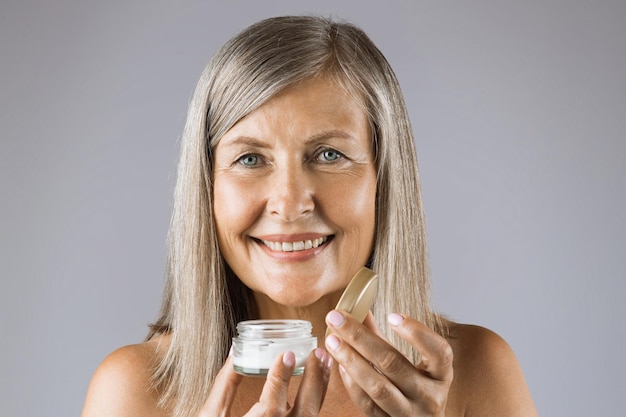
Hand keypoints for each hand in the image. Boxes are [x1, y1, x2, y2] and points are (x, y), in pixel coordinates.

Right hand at [198, 347, 331, 416]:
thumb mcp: (212, 416)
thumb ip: (225, 384)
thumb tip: (235, 352)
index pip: (271, 407)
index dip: (281, 379)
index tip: (288, 354)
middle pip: (303, 411)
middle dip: (314, 379)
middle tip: (318, 353)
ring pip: (311, 416)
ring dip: (319, 388)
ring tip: (324, 364)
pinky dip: (315, 401)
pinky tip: (316, 385)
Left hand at [325, 310, 452, 415]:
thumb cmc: (418, 389)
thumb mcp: (414, 364)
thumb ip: (386, 339)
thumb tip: (360, 311)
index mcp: (441, 375)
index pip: (438, 352)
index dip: (417, 333)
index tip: (392, 316)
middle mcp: (429, 397)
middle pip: (393, 364)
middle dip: (361, 337)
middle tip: (338, 317)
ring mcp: (409, 414)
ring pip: (377, 386)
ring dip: (351, 360)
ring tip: (332, 340)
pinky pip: (367, 404)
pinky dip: (351, 383)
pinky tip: (339, 364)